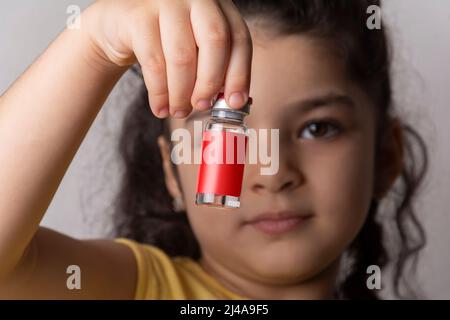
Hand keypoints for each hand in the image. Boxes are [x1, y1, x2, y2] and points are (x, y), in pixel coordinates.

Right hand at [84, 0, 252, 117]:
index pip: (239, 38)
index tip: (235, 102)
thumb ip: (215, 66)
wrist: (118, 24)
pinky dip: (159, 92)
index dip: (240, 73)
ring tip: (178, 111)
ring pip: (182, 56)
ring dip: (181, 93)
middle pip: (215, 41)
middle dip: (210, 82)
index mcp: (217, 5)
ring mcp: (165, 2)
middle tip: (201, 106)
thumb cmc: (165, 41)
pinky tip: (160, 107)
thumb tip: (231, 101)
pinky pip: (154, 62)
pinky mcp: (138, 16)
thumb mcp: (195, 47)